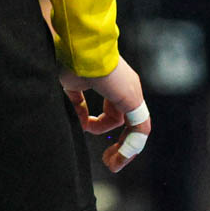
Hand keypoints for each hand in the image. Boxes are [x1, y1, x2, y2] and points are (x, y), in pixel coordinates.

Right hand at [60, 55, 150, 172]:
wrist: (80, 46)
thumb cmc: (72, 59)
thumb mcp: (70, 85)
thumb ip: (75, 103)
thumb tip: (79, 120)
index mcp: (113, 83)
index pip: (113, 110)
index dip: (99, 124)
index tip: (81, 126)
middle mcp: (127, 88)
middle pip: (127, 121)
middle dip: (118, 143)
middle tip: (108, 160)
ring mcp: (132, 94)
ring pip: (135, 129)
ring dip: (124, 150)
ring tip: (111, 164)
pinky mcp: (133, 100)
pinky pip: (139, 130)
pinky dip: (130, 146)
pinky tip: (118, 158)